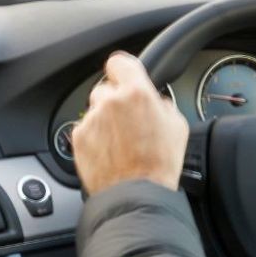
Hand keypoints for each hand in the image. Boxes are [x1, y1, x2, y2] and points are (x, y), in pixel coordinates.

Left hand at [72, 52, 188, 194]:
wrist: (136, 194)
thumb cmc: (159, 164)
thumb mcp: (177, 126)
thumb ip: (162, 104)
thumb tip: (156, 101)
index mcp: (136, 93)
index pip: (118, 62)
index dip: (121, 71)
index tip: (123, 78)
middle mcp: (110, 102)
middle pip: (105, 89)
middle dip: (114, 101)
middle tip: (127, 121)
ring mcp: (91, 120)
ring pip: (94, 111)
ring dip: (104, 121)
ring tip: (119, 143)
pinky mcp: (79, 138)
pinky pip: (85, 130)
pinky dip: (94, 138)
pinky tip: (109, 153)